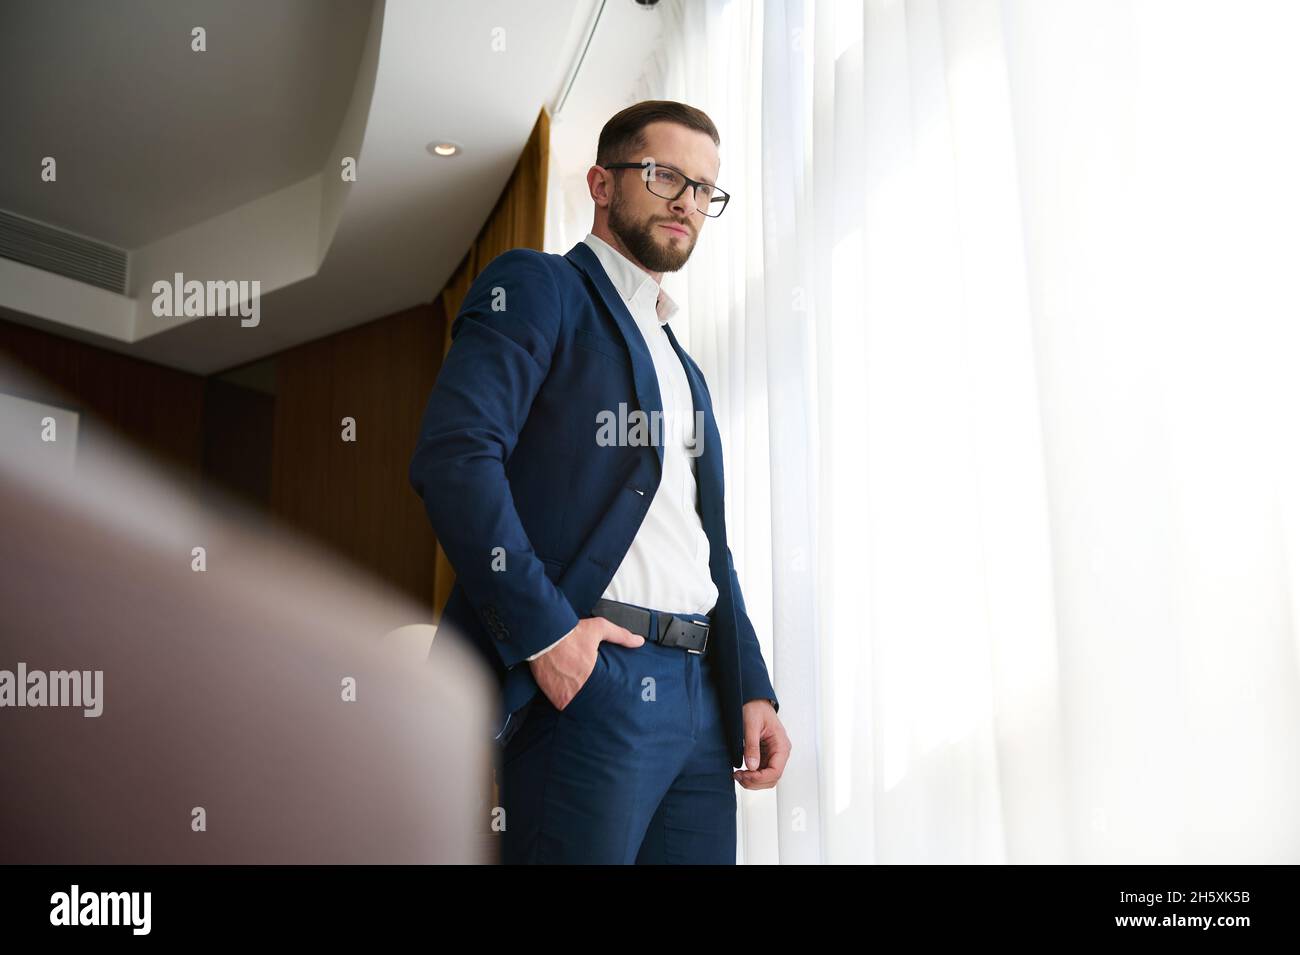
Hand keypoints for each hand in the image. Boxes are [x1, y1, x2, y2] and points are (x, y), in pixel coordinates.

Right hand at [527, 616, 643, 709]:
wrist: (543, 635)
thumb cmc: (571, 632)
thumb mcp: (599, 628)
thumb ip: (621, 636)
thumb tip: (639, 641)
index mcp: (591, 675)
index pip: (604, 693)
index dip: (605, 694)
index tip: (607, 693)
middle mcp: (577, 687)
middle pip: (589, 701)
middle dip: (592, 699)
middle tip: (594, 695)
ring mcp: (562, 693)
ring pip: (574, 704)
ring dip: (577, 701)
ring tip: (580, 695)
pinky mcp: (550, 694)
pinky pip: (559, 704)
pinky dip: (562, 700)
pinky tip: (565, 693)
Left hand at [733, 699, 789, 788]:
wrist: (753, 699)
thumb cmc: (755, 707)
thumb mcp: (751, 724)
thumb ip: (752, 746)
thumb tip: (752, 766)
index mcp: (781, 745)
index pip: (776, 771)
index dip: (760, 778)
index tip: (745, 775)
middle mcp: (780, 752)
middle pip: (772, 778)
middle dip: (755, 781)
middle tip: (738, 776)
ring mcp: (772, 754)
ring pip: (766, 778)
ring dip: (752, 780)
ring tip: (737, 775)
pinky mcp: (764, 755)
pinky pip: (760, 771)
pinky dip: (751, 775)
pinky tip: (740, 771)